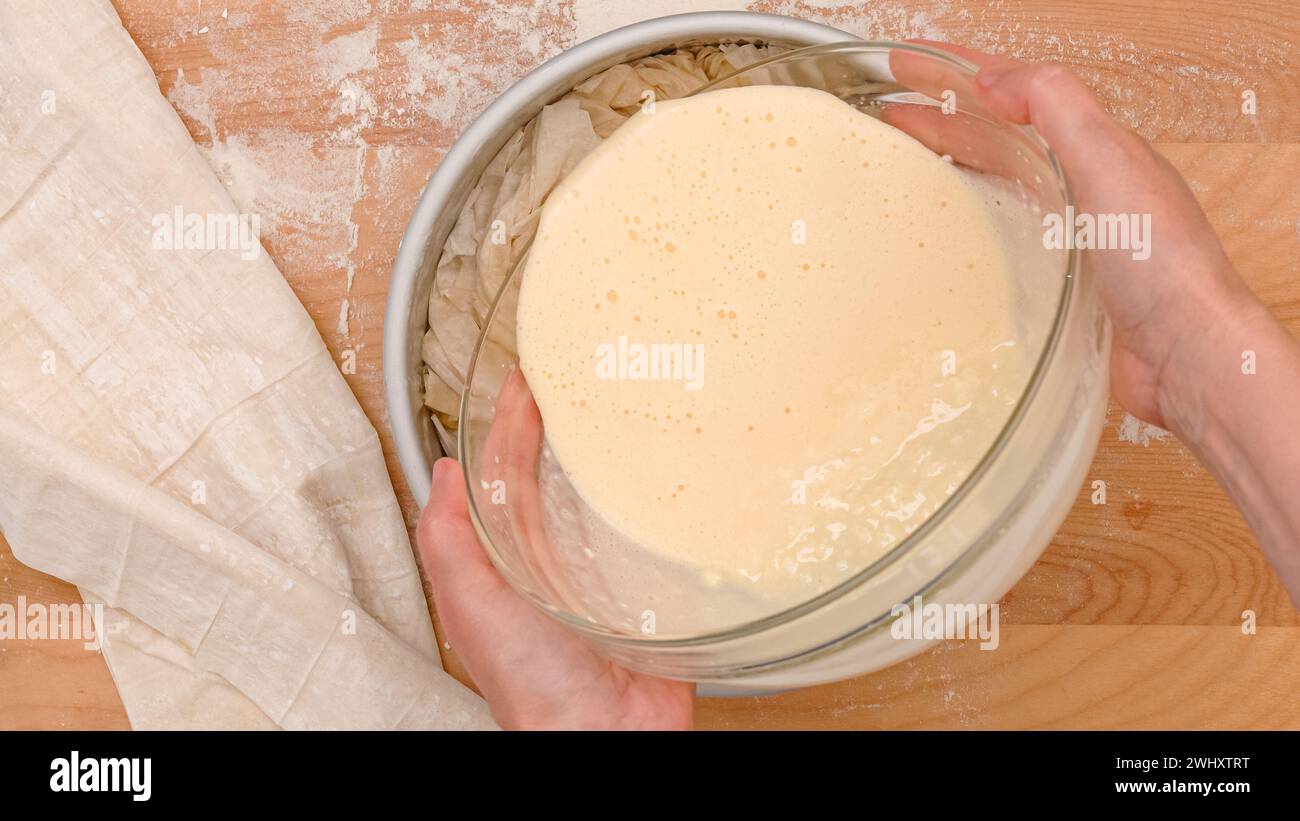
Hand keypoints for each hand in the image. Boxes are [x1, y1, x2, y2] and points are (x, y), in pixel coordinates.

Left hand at [416, 373, 694, 729]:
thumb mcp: (471, 605)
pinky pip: (654, 533)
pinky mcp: (650, 587)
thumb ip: (447, 541)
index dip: (511, 422)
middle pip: (557, 474)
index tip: (526, 377)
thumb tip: (441, 473)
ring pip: (604, 496)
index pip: (505, 471)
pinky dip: (661, 501)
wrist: (606, 735)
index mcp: (506, 559)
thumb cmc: (534, 687)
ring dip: (613, 453)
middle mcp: (552, 559)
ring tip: (627, 404)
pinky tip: (675, 470)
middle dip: (564, 424)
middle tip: (580, 372)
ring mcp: (602, 571)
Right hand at [897, 44, 1299, 598]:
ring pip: (1004, 182)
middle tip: (891, 110)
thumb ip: (1057, 107)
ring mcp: (1077, 235)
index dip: (964, 73)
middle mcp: (1091, 187)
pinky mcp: (1065, 283)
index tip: (909, 63)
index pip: (1022, 91)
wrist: (1188, 356)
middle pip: (1004, 136)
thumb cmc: (1164, 265)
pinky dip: (972, 219)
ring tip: (907, 159)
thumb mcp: (1109, 162)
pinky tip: (948, 234)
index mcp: (1103, 150)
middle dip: (946, 116)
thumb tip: (997, 78)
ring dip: (955, 162)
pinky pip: (1008, 236)